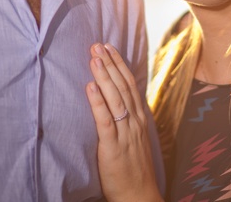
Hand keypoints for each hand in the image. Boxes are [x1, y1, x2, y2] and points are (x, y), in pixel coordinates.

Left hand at [86, 43, 162, 201]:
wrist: (140, 196)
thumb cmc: (133, 169)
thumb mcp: (134, 139)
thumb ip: (127, 119)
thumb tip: (115, 100)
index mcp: (139, 119)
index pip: (130, 85)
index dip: (119, 65)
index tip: (109, 47)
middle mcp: (134, 122)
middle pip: (123, 87)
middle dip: (110, 63)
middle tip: (98, 44)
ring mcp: (125, 134)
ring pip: (116, 99)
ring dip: (105, 76)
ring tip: (94, 57)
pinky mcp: (113, 147)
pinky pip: (105, 121)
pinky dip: (98, 102)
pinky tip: (90, 86)